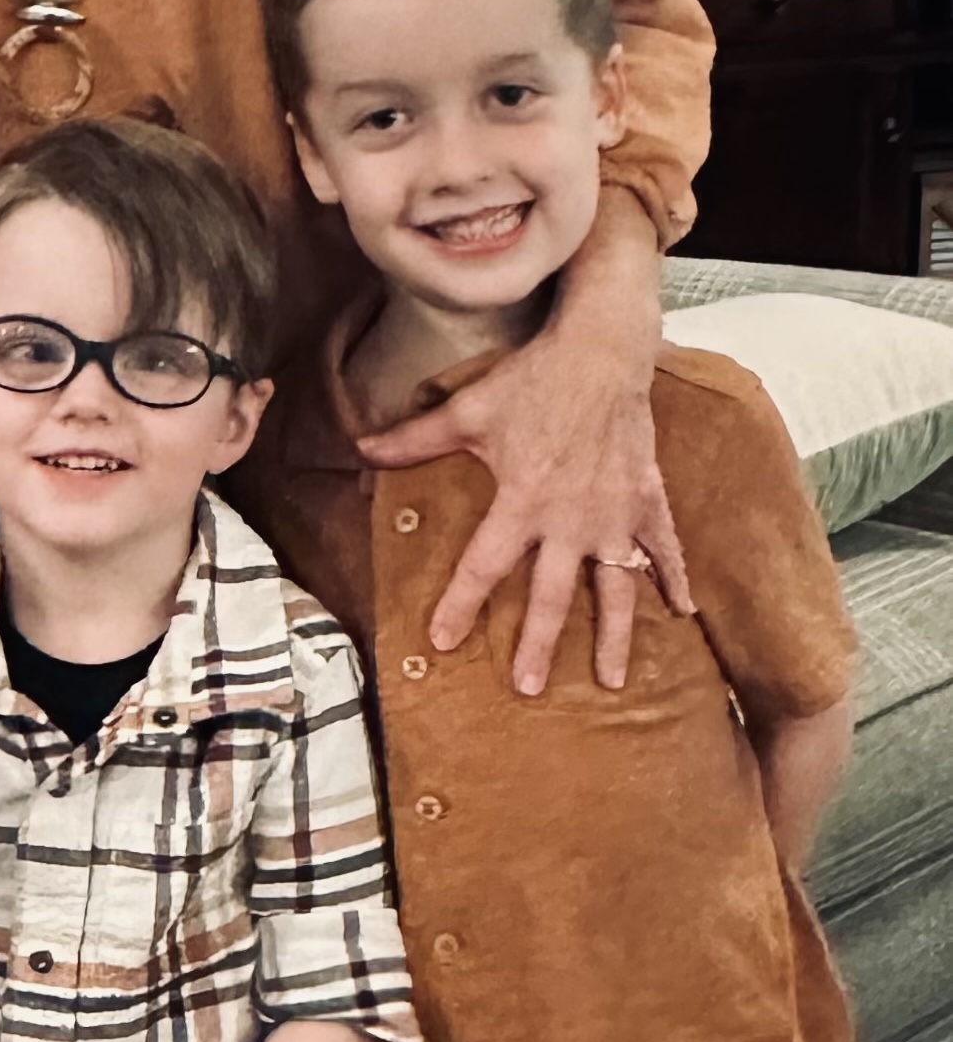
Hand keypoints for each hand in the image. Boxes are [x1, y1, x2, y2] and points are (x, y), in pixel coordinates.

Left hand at [358, 253, 688, 692]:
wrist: (601, 352)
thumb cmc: (533, 379)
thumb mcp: (466, 410)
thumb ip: (413, 439)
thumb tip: (358, 447)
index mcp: (521, 503)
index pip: (483, 566)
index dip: (461, 605)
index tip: (443, 640)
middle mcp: (569, 521)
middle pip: (551, 595)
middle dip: (538, 644)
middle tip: (530, 688)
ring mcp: (614, 515)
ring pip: (615, 590)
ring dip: (612, 637)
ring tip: (610, 681)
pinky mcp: (647, 500)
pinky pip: (665, 548)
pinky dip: (675, 577)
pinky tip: (683, 610)